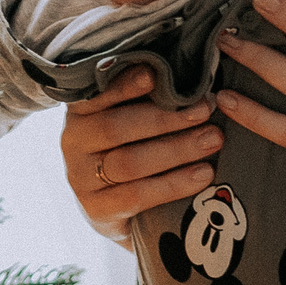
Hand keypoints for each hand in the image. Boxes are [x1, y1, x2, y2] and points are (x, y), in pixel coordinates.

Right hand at [59, 65, 221, 246]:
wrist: (117, 207)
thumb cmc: (133, 146)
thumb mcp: (132, 116)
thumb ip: (150, 96)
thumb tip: (192, 75)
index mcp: (81, 110)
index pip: (99, 93)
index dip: (125, 84)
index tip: (155, 74)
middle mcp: (72, 141)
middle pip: (116, 128)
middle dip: (166, 118)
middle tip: (205, 109)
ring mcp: (80, 178)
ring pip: (129, 163)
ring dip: (176, 149)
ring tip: (213, 139)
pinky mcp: (96, 209)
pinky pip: (136, 196)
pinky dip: (173, 184)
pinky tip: (203, 174)